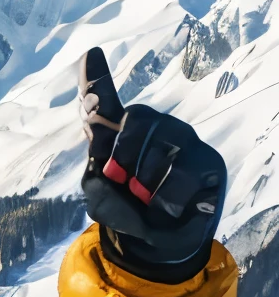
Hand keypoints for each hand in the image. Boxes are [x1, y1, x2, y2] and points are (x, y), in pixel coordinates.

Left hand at [79, 46, 225, 281]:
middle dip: (123, 157)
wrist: (158, 242)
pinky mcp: (206, 161)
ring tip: (147, 200)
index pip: (105, 101)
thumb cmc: (128, 210)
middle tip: (123, 182)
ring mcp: (183, 140)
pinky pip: (180, 177)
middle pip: (136, 120)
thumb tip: (102, 175)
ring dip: (146, 186)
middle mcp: (154, 127)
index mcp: (120, 133)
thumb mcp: (102, 202)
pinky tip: (168, 206)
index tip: (90, 54)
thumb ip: (94, 187)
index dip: (96, 80)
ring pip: (160, 152)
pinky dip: (166, 200)